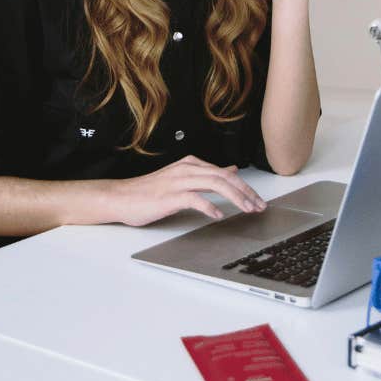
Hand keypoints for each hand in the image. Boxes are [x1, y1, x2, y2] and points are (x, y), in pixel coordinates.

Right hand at [104, 155, 266, 225]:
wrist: (121, 197)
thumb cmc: (149, 191)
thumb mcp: (182, 178)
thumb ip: (206, 175)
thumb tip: (230, 170)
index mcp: (191, 164)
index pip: (225, 173)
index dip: (245, 187)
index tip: (257, 200)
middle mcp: (187, 169)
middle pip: (224, 177)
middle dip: (246, 192)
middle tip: (259, 206)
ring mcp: (179, 181)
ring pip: (215, 184)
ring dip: (235, 198)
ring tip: (247, 209)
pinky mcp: (170, 196)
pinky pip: (195, 199)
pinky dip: (210, 207)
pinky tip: (218, 215)